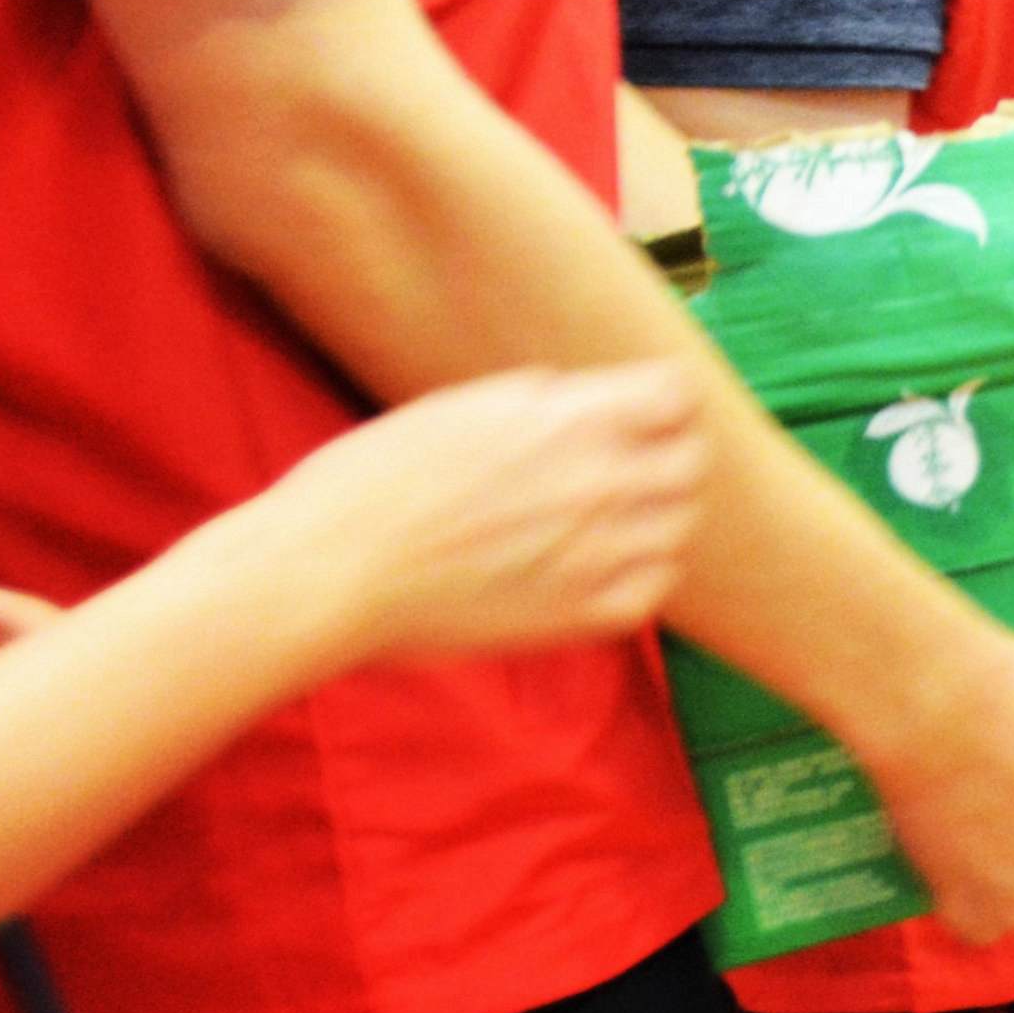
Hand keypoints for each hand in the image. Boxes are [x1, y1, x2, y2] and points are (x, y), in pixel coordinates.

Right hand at [243, 364, 710, 669]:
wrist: (323, 573)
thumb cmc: (370, 482)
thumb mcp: (462, 408)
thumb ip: (544, 404)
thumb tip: (589, 403)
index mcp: (569, 420)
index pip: (676, 396)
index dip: (662, 401)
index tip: (644, 412)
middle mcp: (596, 482)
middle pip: (690, 461)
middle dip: (667, 455)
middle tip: (632, 465)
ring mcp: (593, 554)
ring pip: (678, 526)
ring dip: (656, 516)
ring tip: (614, 519)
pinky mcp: (576, 617)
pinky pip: (650, 591)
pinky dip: (641, 576)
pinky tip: (604, 568)